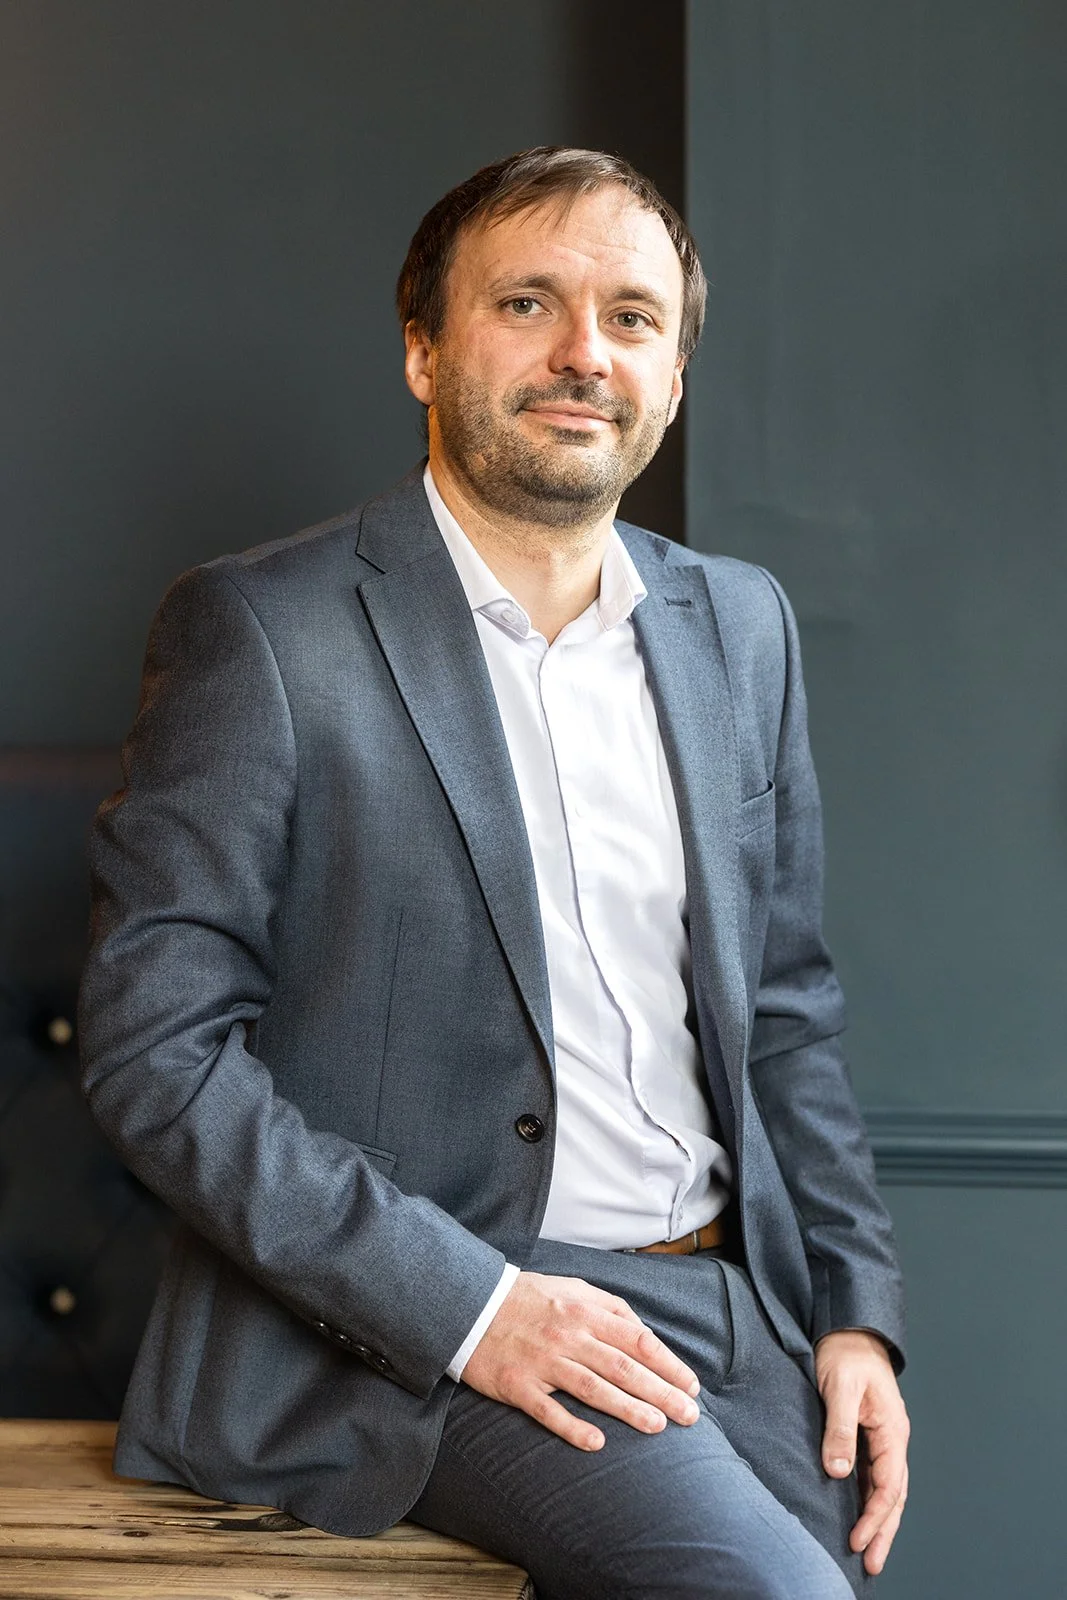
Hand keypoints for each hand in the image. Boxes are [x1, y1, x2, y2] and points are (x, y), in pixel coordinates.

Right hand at [461, 1270, 702, 1450]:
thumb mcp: (572, 1288)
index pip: (637, 1339)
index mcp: (584, 1312)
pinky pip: (548, 1410)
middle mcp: (568, 1336)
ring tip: (657, 1427)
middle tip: (689, 1416)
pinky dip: (572, 1427)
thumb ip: (609, 1307)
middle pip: (622, 1367)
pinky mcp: (517, 1385)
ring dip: (628, 1409)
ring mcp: (542, 1362)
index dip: (668, 1364)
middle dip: (661, 1392)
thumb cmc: (528, 1298)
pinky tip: (596, 1443)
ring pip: (593, 1388)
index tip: (691, 1385)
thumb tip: (642, 1331)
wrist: (470, 1303)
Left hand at [814, 1329, 909, 1575]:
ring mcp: (881, 1438)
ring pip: (885, 1488)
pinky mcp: (867, 1435)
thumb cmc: (846, 1353)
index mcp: (892, 1430)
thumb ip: (840, 1429)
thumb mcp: (841, 1388)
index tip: (858, 1539)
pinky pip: (872, 1475)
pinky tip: (859, 1514)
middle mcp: (892, 1439)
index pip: (889, 1484)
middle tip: (870, 1563)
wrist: (847, 1329)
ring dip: (878, 1520)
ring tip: (869, 1551)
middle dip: (883, 1530)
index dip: (874, 1515)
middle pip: (893, 1495)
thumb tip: (837, 1471)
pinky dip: (868, 1499)